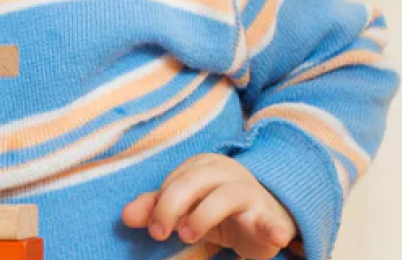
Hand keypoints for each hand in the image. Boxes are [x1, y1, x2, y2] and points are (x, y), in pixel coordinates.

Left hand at [122, 154, 296, 259]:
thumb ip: (154, 209)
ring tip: (187, 236)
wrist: (261, 220)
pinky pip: (271, 220)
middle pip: (194, 181)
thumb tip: (125, 216)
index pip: (174, 180)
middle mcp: (226, 173)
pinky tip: (276, 236)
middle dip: (170, 206)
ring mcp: (251, 193)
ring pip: (226, 196)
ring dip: (202, 216)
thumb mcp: (183, 209)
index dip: (159, 205)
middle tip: (159, 234)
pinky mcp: (269, 217)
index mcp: (202, 165)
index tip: (154, 228)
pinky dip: (274, 227)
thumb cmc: (214, 210)